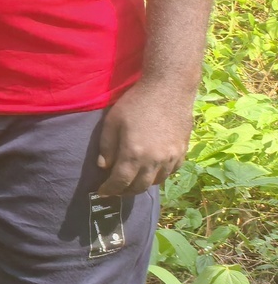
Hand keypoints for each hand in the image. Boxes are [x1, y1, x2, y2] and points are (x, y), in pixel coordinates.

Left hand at [94, 77, 195, 195]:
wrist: (168, 90)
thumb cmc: (135, 103)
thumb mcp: (112, 122)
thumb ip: (106, 147)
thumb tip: (104, 167)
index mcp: (134, 154)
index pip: (120, 182)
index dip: (109, 190)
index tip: (102, 192)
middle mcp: (155, 161)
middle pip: (139, 187)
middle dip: (125, 191)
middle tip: (115, 190)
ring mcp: (171, 158)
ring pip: (156, 182)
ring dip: (142, 185)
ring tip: (132, 181)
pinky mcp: (182, 152)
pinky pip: (170, 172)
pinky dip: (158, 176)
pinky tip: (151, 171)